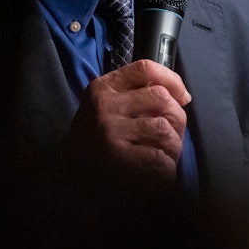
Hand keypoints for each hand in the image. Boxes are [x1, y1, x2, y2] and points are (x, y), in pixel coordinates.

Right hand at [69, 58, 191, 181]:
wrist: (65, 180)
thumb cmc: (93, 143)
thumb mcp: (104, 109)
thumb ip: (135, 95)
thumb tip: (182, 96)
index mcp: (102, 89)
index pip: (145, 68)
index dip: (172, 80)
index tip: (183, 97)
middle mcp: (105, 107)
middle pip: (162, 99)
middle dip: (177, 119)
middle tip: (172, 137)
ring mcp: (110, 133)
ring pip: (164, 129)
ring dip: (173, 146)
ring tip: (164, 157)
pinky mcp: (118, 160)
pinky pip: (159, 158)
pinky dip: (166, 168)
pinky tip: (157, 173)